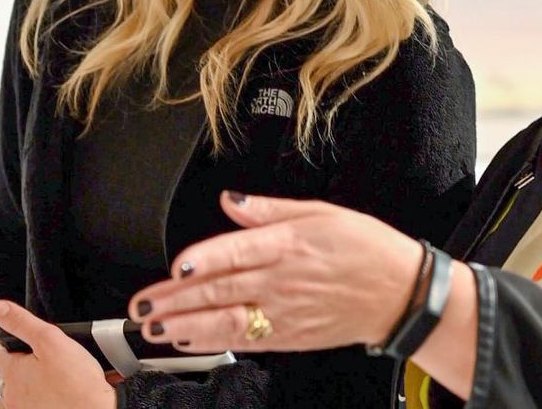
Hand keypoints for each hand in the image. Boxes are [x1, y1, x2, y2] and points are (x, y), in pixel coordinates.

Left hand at [0, 300, 115, 408]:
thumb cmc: (76, 380)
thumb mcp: (49, 339)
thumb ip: (23, 323)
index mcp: (13, 374)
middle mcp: (14, 397)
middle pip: (2, 381)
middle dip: (5, 370)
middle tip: (11, 361)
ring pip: (11, 400)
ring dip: (14, 391)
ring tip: (22, 384)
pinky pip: (26, 408)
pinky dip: (28, 403)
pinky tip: (40, 398)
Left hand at [128, 192, 422, 352]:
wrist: (399, 292)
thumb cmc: (363, 248)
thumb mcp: (319, 212)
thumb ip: (268, 209)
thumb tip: (230, 201)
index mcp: (288, 244)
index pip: (237, 251)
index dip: (205, 259)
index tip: (176, 264)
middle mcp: (282, 280)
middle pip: (221, 290)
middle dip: (177, 298)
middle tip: (143, 304)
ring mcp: (284, 312)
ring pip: (226, 321)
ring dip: (186, 325)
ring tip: (153, 326)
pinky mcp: (288, 337)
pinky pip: (244, 341)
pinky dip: (212, 341)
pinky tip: (186, 338)